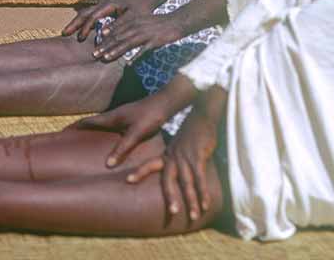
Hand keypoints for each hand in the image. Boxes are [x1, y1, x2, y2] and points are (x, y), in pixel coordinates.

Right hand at [62, 0, 152, 42]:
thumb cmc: (141, 8)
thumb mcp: (132, 17)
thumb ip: (119, 24)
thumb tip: (104, 32)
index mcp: (109, 5)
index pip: (93, 16)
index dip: (86, 27)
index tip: (80, 38)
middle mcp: (104, 4)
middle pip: (85, 12)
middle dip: (74, 23)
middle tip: (64, 33)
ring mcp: (103, 6)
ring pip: (86, 13)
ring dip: (77, 22)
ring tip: (67, 32)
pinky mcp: (105, 10)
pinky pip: (90, 15)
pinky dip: (83, 22)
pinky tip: (79, 29)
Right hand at [76, 94, 170, 168]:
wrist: (165, 103)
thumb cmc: (150, 116)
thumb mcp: (136, 133)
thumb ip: (122, 148)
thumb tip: (107, 164)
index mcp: (111, 117)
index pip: (88, 122)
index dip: (75, 127)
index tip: (62, 132)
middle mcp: (114, 115)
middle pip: (92, 123)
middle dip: (80, 130)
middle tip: (70, 140)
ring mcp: (121, 116)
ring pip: (102, 125)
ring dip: (92, 132)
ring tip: (86, 143)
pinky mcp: (129, 119)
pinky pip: (111, 127)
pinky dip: (104, 133)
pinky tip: (109, 142)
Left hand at [93, 12, 181, 61]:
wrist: (176, 21)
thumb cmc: (158, 23)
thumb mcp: (142, 21)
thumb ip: (130, 27)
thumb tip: (118, 35)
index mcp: (133, 21)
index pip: (115, 30)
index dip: (105, 39)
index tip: (95, 46)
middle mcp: (137, 26)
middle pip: (118, 37)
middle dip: (105, 46)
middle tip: (94, 54)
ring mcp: (145, 34)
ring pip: (127, 43)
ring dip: (116, 50)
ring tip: (105, 57)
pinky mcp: (154, 41)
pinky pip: (143, 50)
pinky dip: (136, 57)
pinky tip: (129, 64)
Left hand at [128, 86, 226, 220]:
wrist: (201, 116)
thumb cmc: (190, 132)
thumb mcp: (178, 144)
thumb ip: (174, 156)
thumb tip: (170, 167)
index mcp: (168, 154)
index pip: (151, 164)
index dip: (141, 172)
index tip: (128, 180)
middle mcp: (175, 157)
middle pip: (169, 179)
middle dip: (170, 196)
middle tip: (171, 213)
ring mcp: (186, 157)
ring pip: (187, 182)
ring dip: (191, 200)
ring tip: (192, 217)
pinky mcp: (198, 157)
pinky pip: (200, 178)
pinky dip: (203, 192)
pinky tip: (205, 205)